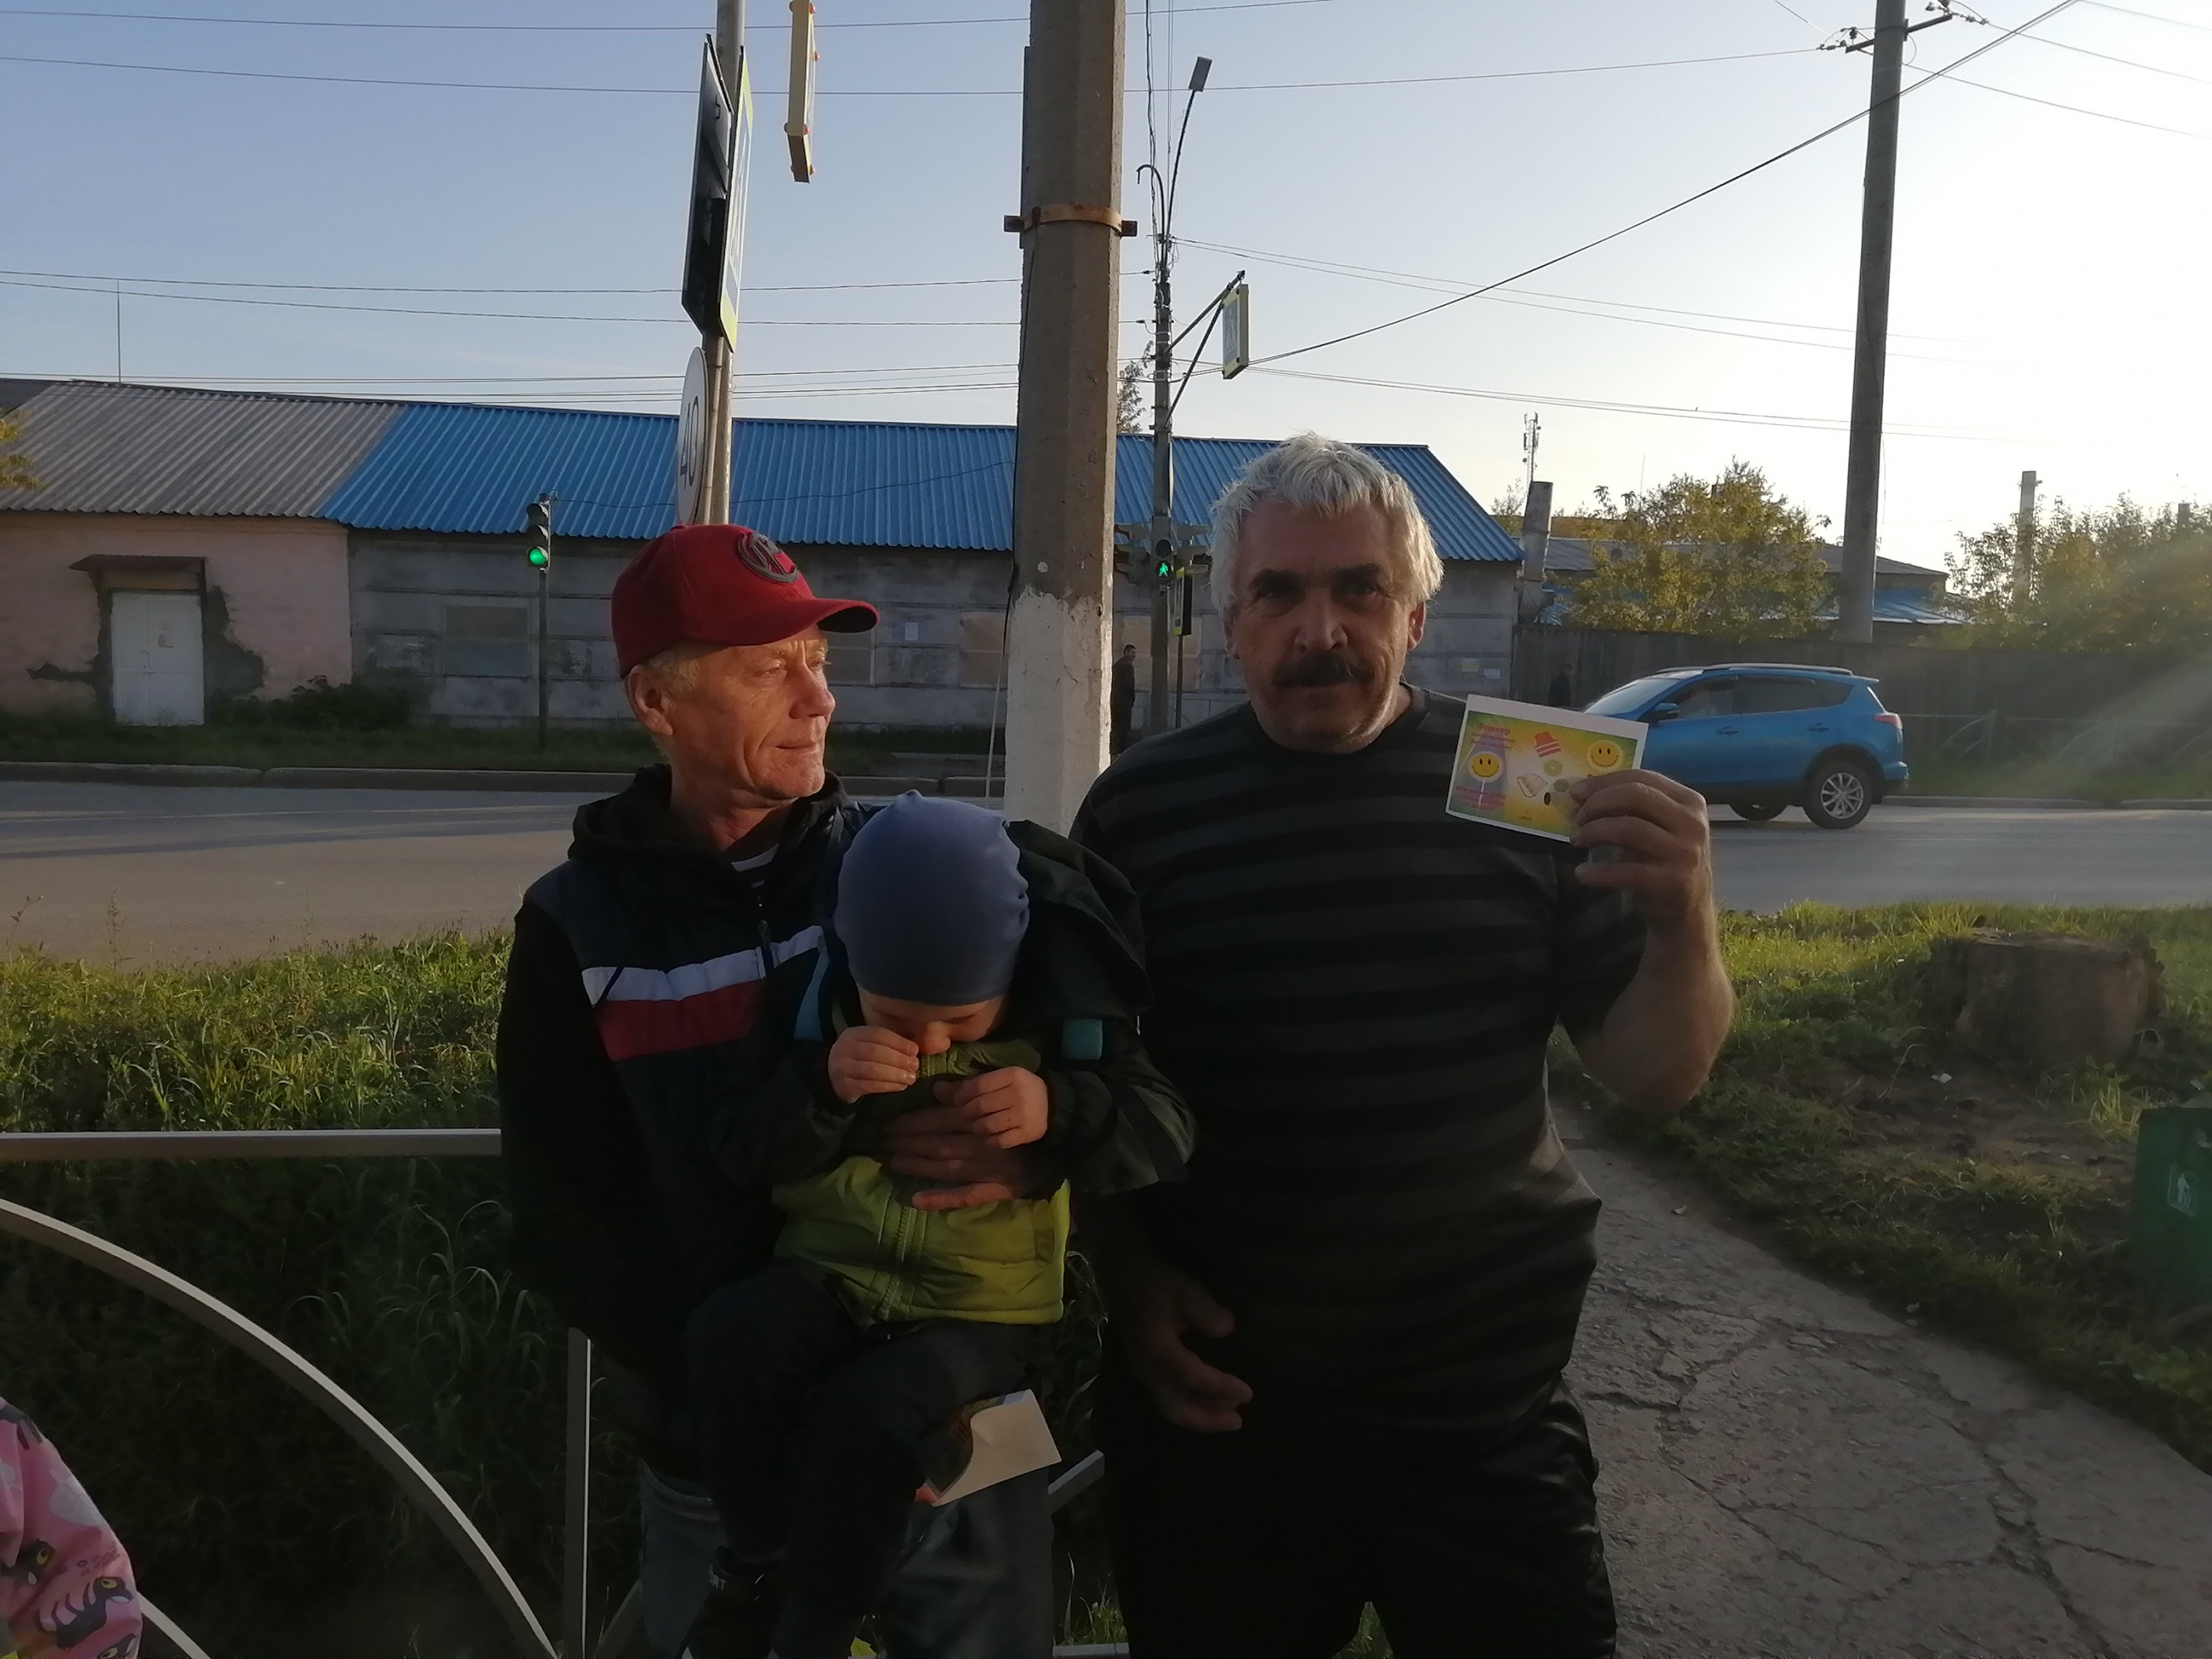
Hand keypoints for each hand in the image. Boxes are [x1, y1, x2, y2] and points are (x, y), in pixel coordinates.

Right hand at [827, 1026, 918, 1104]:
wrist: (832, 1079)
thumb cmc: (858, 1060)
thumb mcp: (868, 1045)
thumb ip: (888, 1045)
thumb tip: (914, 1051)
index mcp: (854, 1034)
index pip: (878, 1034)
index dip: (899, 1042)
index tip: (915, 1050)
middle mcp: (845, 1048)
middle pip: (875, 1051)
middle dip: (898, 1059)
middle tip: (915, 1065)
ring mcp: (842, 1067)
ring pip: (872, 1069)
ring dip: (895, 1074)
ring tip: (911, 1078)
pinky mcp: (844, 1085)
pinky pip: (869, 1085)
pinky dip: (888, 1086)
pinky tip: (900, 1086)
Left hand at [882, 1100, 1043, 1210]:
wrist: (1058, 1137)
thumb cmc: (1026, 1108)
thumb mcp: (1002, 1091)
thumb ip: (969, 1092)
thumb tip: (938, 1090)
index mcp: (978, 1122)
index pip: (938, 1122)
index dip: (912, 1123)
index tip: (890, 1123)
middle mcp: (976, 1147)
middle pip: (935, 1144)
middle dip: (908, 1142)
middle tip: (884, 1141)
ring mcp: (983, 1171)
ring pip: (943, 1168)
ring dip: (916, 1166)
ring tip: (893, 1161)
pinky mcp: (991, 1190)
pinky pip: (963, 1196)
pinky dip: (940, 1199)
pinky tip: (917, 1200)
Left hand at [939, 1067, 1047, 1149]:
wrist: (1052, 1106)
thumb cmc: (1018, 1091)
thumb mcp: (998, 1081)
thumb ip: (969, 1085)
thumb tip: (936, 1088)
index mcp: (1012, 1075)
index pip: (976, 1085)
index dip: (960, 1095)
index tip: (956, 1101)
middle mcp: (1019, 1093)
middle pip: (978, 1107)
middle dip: (964, 1114)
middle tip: (957, 1118)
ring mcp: (1024, 1115)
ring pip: (985, 1126)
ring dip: (975, 1129)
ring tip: (974, 1128)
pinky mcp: (1027, 1133)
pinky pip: (997, 1141)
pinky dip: (988, 1141)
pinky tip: (986, 1139)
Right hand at [1111, 1258, 1251, 1432]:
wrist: (1123, 1280)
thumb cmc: (1157, 1285)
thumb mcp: (1185, 1289)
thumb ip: (1205, 1310)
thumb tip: (1227, 1329)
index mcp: (1157, 1348)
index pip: (1192, 1378)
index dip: (1219, 1389)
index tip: (1247, 1392)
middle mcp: (1147, 1369)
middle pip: (1176, 1407)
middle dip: (1208, 1419)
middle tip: (1238, 1422)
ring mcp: (1143, 1374)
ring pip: (1171, 1408)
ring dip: (1200, 1418)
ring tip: (1229, 1419)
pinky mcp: (1146, 1374)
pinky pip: (1167, 1401)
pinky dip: (1190, 1409)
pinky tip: (1209, 1406)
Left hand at [1565, 768, 1714, 932]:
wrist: (1688, 911)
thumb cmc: (1664, 862)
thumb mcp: (1656, 828)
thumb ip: (1628, 809)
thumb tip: (1579, 795)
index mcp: (1689, 801)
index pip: (1642, 778)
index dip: (1604, 782)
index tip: (1575, 793)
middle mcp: (1692, 822)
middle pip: (1636, 796)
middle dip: (1598, 804)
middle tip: (1576, 818)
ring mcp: (1685, 852)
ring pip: (1630, 828)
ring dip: (1594, 832)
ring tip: (1576, 841)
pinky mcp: (1674, 881)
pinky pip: (1628, 871)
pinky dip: (1599, 872)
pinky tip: (1582, 873)